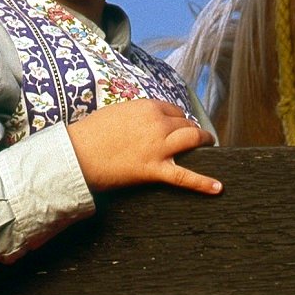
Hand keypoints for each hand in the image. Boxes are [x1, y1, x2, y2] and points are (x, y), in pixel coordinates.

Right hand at [67, 98, 221, 194]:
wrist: (76, 154)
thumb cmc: (89, 135)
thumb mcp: (114, 114)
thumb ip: (134, 116)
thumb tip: (144, 123)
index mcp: (147, 107)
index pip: (174, 111)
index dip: (179, 119)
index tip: (180, 125)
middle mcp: (157, 123)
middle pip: (185, 124)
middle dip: (191, 130)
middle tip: (195, 138)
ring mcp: (158, 146)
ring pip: (192, 140)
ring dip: (203, 142)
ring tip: (209, 146)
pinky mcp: (155, 169)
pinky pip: (185, 176)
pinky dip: (204, 183)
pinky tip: (218, 187)